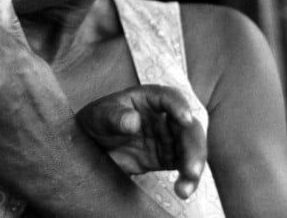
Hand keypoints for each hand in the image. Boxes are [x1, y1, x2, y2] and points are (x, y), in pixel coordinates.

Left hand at [77, 85, 205, 198]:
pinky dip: (187, 178)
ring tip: (186, 187)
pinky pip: (183, 166)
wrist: (92, 142)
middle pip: (188, 127)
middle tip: (191, 168)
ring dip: (193, 166)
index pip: (170, 97)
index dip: (180, 107)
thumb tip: (134, 121)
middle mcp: (165, 116)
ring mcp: (168, 137)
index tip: (186, 119)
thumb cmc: (98, 119)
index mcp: (150, 98)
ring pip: (191, 148)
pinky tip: (183, 190)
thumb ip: (116, 117)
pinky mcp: (168, 157)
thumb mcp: (101, 115)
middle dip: (194, 147)